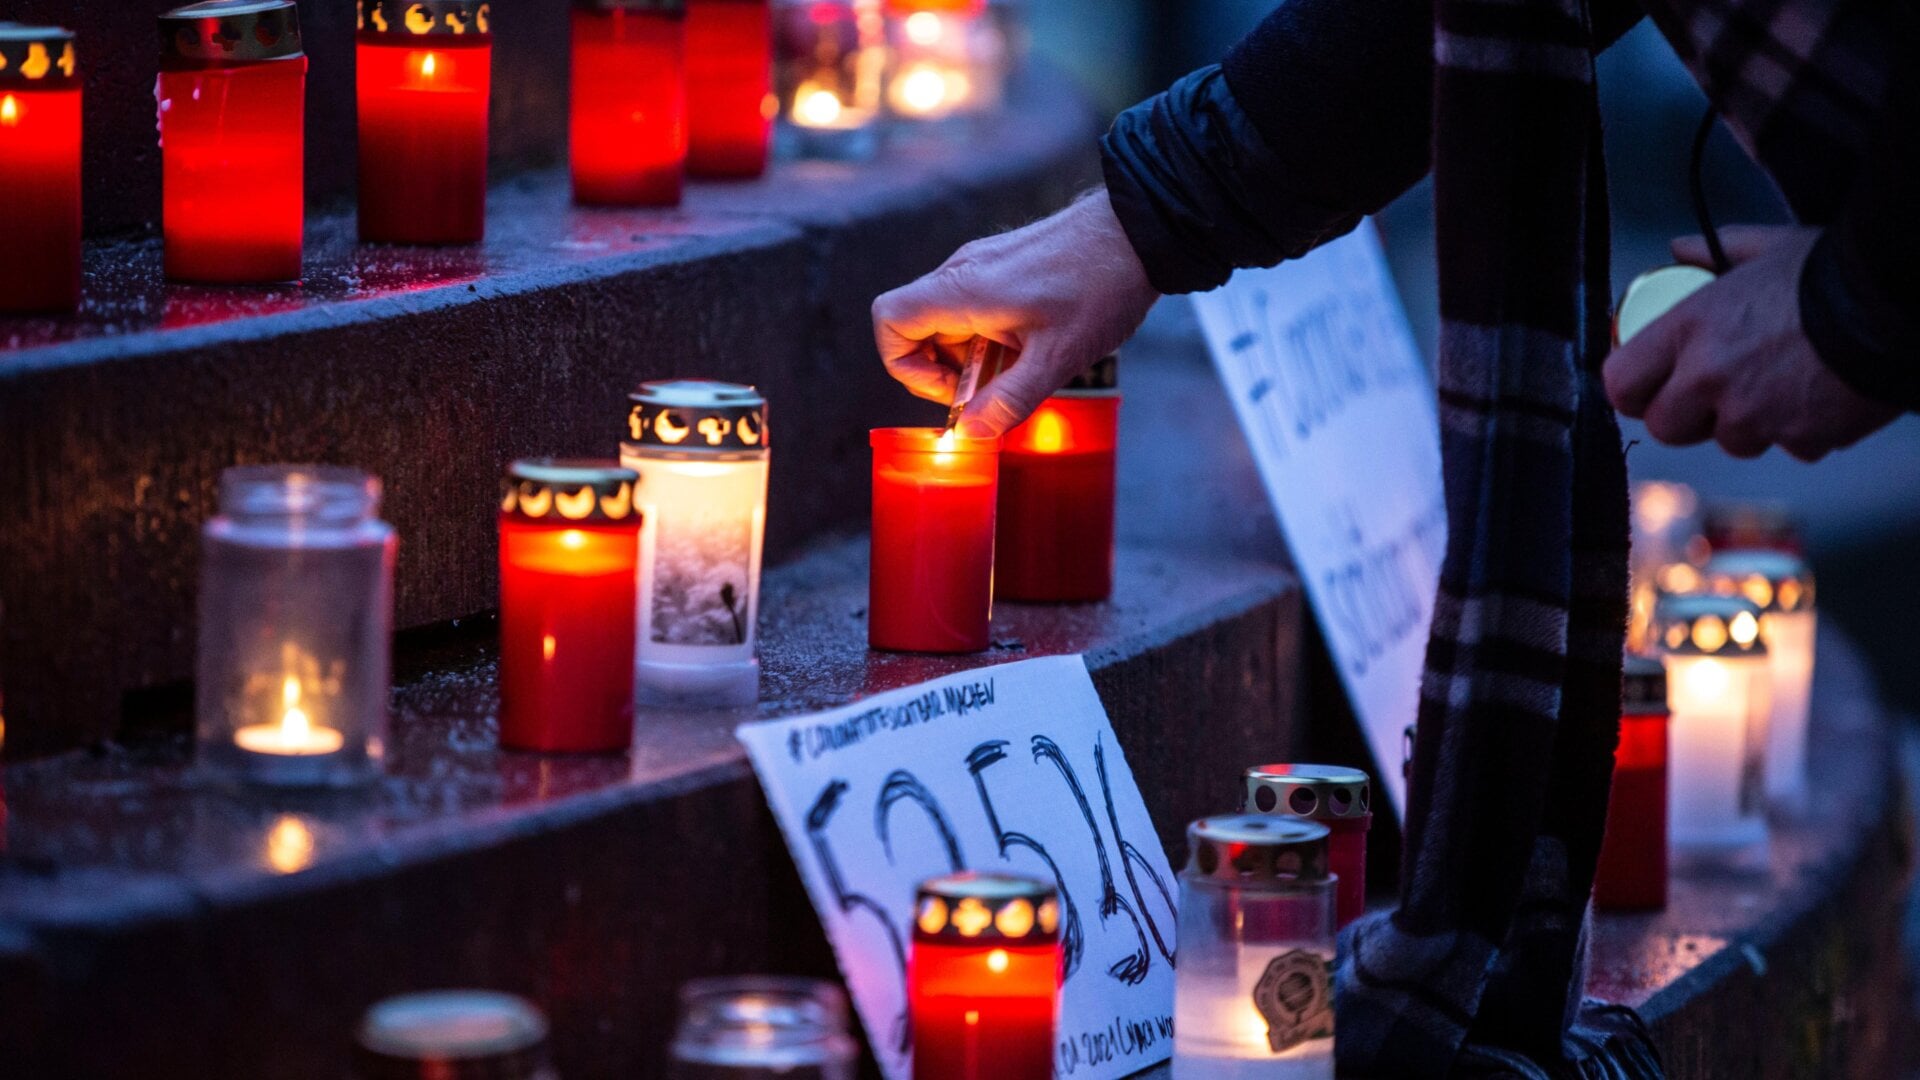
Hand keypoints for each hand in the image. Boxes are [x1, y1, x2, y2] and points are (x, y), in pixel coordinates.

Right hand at [871, 188, 1159, 437]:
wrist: (1139, 230)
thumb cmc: (1100, 285)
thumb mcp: (1057, 358)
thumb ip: (1008, 400)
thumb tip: (970, 431)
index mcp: (962, 290)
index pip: (889, 320)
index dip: (904, 365)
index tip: (951, 390)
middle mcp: (962, 271)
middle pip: (917, 327)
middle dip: (946, 371)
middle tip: (992, 391)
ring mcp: (982, 263)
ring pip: (949, 320)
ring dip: (973, 357)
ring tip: (1022, 369)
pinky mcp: (1004, 263)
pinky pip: (975, 306)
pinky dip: (990, 336)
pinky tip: (1033, 347)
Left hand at [1604, 225, 1899, 461]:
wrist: (1897, 304)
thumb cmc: (1831, 271)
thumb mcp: (1766, 247)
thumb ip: (1714, 252)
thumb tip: (1678, 252)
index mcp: (1689, 329)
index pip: (1620, 383)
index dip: (1631, 389)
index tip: (1644, 385)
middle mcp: (1710, 378)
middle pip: (1665, 427)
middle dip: (1684, 415)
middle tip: (1710, 393)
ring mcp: (1753, 416)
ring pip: (1729, 441)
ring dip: (1744, 423)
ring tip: (1777, 384)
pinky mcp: (1797, 440)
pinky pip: (1785, 446)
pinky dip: (1798, 429)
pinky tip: (1818, 395)